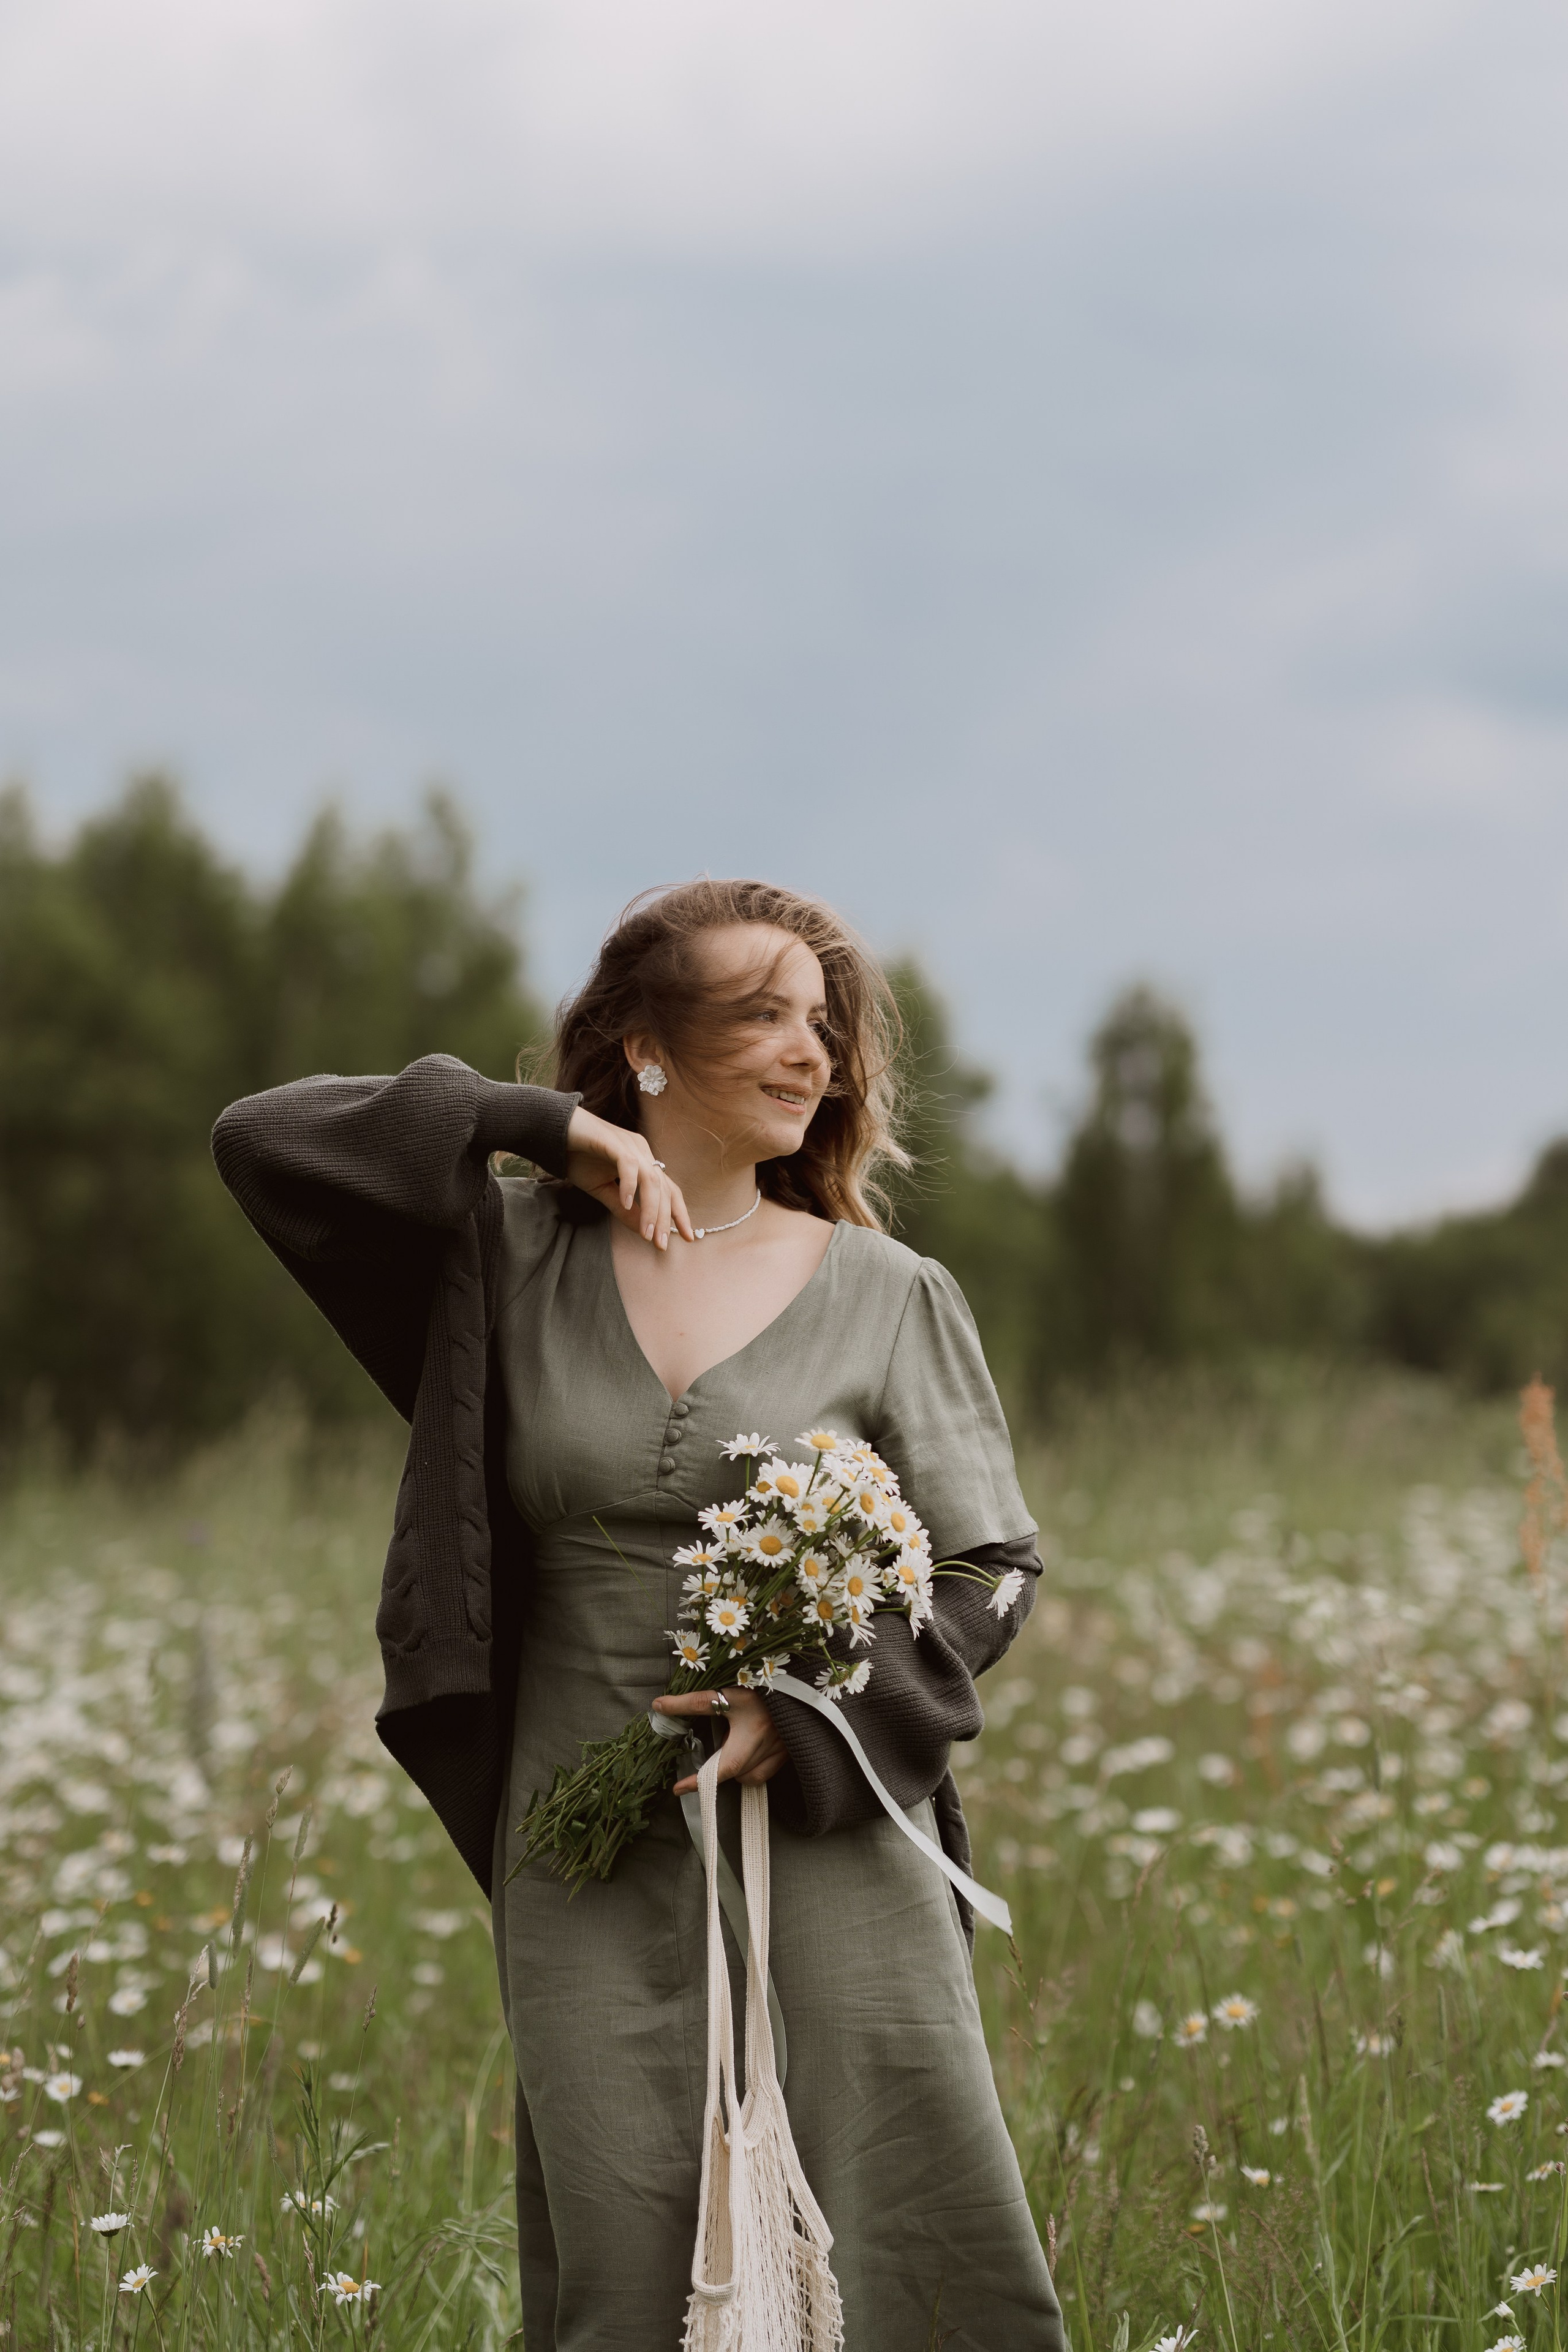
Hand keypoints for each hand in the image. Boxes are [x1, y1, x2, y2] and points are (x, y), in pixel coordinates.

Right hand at [564, 1107, 695, 1248]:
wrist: (553, 1131)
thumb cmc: (578, 1158)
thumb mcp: (603, 1190)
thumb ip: (623, 1209)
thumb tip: (643, 1231)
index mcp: (644, 1162)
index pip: (669, 1190)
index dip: (679, 1213)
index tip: (687, 1237)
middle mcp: (642, 1152)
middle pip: (664, 1188)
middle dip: (665, 1219)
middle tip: (661, 1244)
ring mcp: (630, 1145)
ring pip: (651, 1179)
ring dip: (651, 1208)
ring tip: (646, 1233)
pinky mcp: (613, 1141)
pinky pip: (628, 1165)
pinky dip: (629, 1185)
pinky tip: (625, 1202)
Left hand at [653, 1688, 788, 1793]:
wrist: (799, 1683)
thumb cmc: (762, 1686)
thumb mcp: (728, 1692)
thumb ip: (694, 1702)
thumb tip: (659, 1706)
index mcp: (750, 1735)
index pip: (717, 1767)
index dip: (697, 1781)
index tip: (678, 1789)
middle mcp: (766, 1748)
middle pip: (733, 1772)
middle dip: (715, 1770)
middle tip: (701, 1767)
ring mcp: (779, 1753)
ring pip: (748, 1777)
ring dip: (735, 1769)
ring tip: (730, 1749)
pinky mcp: (788, 1753)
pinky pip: (763, 1774)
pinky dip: (751, 1769)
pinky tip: (747, 1752)